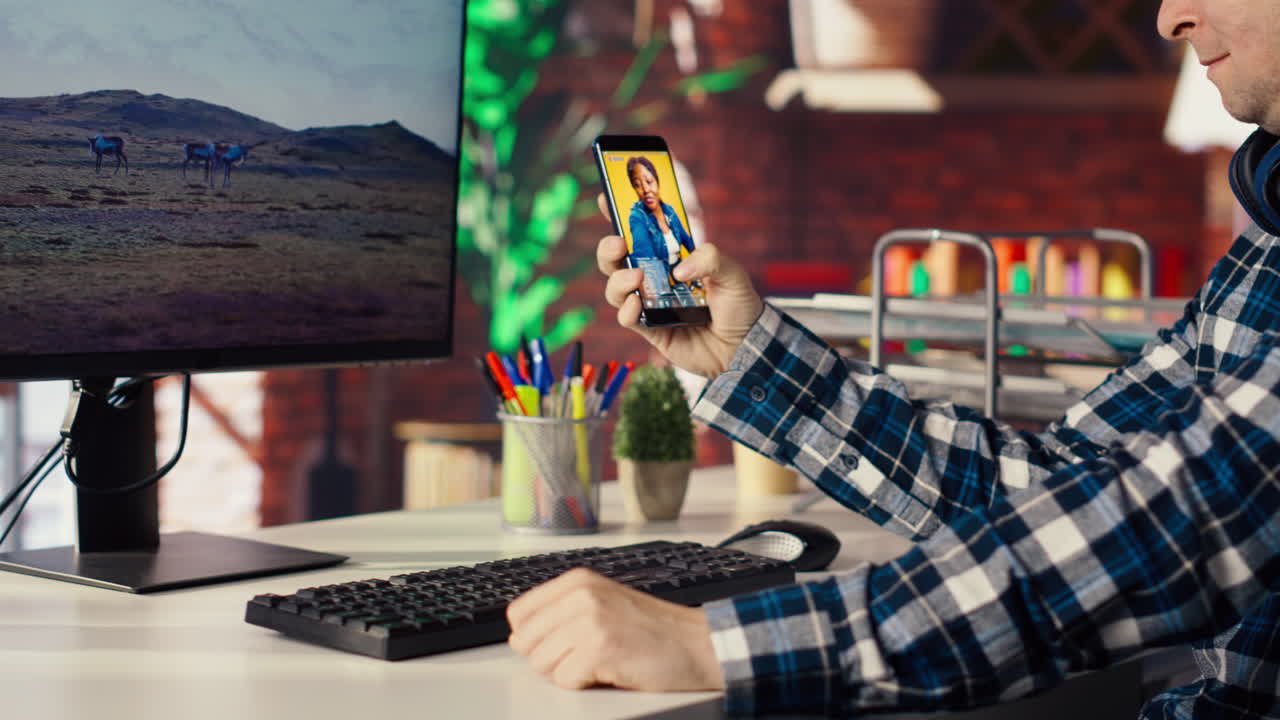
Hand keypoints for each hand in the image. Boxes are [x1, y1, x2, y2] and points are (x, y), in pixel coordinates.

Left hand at [507, 568, 725, 691]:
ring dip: (569, 671)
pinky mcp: (599, 649)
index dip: (535, 638)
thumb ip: (563, 610)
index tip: (559, 643)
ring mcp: (589, 621)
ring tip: (601, 660)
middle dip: (551, 657)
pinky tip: (611, 670)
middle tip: (584, 655)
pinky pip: (565, 680)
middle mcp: (581, 595)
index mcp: (577, 581)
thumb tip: (520, 634)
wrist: (699, 644)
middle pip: (526, 642)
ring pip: (542, 664)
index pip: (520, 614)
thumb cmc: (656, 630)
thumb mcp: (604, 602)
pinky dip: (585, 684)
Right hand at [597, 194, 763, 377]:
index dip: (622, 215)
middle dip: (608, 249)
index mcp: (672, 257)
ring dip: (617, 280)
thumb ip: (710, 259)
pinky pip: (627, 318)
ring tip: (635, 279)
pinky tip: (636, 306)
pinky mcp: (650, 329)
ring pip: (615, 288)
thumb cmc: (738, 305)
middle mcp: (656, 278)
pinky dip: (626, 311)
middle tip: (618, 244)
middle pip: (617, 259)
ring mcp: (650, 303)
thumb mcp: (732, 272)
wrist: (744, 348)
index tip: (606, 199)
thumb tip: (679, 270)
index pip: (642, 232)